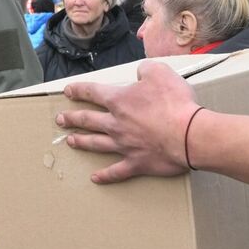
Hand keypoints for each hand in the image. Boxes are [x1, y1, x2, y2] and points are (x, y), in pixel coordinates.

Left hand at [58, 62, 202, 183]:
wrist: (189, 135)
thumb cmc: (174, 103)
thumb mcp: (160, 73)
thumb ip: (146, 70)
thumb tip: (140, 73)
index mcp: (120, 101)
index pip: (93, 92)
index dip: (79, 90)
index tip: (68, 91)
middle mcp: (116, 124)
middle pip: (87, 120)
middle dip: (72, 119)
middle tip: (60, 119)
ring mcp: (124, 146)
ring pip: (96, 144)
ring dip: (81, 142)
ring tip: (70, 141)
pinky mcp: (136, 163)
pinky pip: (116, 171)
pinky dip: (105, 176)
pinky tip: (95, 178)